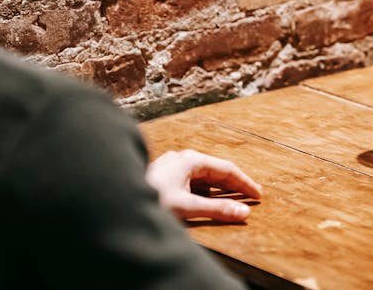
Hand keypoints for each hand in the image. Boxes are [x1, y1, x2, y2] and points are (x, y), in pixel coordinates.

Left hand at [145, 149, 261, 221]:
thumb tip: (243, 213)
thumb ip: (216, 210)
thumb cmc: (149, 200)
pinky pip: (191, 181)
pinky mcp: (163, 177)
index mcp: (190, 160)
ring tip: (232, 199)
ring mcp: (171, 167)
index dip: (245, 183)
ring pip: (202, 176)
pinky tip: (205, 200)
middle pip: (215, 171)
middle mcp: (182, 159)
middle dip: (233, 184)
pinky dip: (204, 190)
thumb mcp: (186, 207)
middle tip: (250, 196)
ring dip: (218, 188)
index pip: (227, 170)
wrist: (114, 202)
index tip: (258, 196)